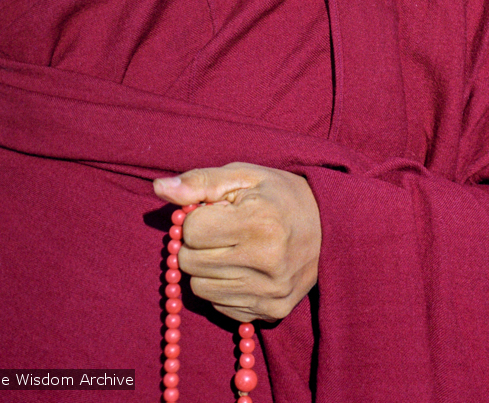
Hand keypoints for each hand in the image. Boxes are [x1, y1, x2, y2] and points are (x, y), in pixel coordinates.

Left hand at [153, 162, 320, 322]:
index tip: (217, 210)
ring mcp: (269, 294)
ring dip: (208, 267)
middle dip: (198, 244)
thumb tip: (158, 188)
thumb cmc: (279, 194)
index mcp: (258, 224)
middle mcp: (266, 264)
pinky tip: (244, 267)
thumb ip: (199, 182)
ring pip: (200, 289)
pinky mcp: (271, 313)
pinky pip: (220, 307)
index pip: (191, 232)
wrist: (331, 226)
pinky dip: (223, 287)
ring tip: (234, 248)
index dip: (197, 218)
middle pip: (191, 263)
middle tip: (223, 230)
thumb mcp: (243, 175)